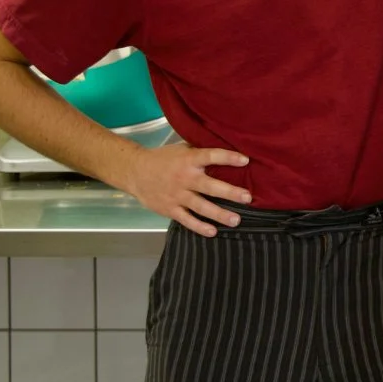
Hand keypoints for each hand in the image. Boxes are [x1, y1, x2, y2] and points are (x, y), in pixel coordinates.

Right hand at [119, 142, 250, 237]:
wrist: (135, 172)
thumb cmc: (163, 159)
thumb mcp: (181, 150)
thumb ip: (200, 153)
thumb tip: (225, 151)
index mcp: (189, 160)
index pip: (211, 156)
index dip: (228, 158)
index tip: (245, 160)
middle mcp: (184, 178)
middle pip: (210, 186)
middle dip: (230, 192)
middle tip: (247, 197)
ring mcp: (177, 195)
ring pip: (201, 206)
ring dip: (219, 214)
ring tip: (236, 220)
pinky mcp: (170, 209)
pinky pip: (187, 219)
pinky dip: (199, 227)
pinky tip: (213, 231)